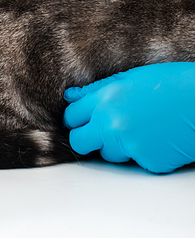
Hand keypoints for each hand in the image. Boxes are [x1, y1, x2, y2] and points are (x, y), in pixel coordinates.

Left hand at [63, 62, 194, 172]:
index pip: (72, 117)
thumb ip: (97, 90)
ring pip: (108, 154)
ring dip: (116, 146)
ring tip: (138, 128)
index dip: (75, 119)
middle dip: (86, 138)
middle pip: (79, 142)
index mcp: (106, 99)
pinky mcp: (147, 162)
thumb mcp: (129, 77)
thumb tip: (71, 96)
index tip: (80, 120)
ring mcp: (130, 145)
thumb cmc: (169, 83)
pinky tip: (155, 137)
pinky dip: (142, 153)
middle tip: (99, 131)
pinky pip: (134, 162)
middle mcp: (112, 124)